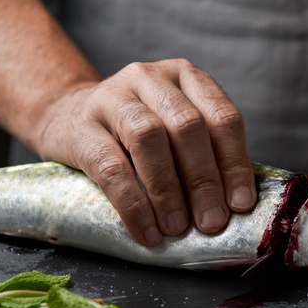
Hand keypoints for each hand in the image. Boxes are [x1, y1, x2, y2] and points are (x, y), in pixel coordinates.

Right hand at [34, 59, 256, 245]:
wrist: (67, 117)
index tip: (240, 204)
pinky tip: (147, 231)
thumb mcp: (175, 130)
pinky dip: (133, 205)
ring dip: (168, 190)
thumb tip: (233, 207)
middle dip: (204, 180)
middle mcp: (151, 78)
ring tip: (177, 228)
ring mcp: (112, 96)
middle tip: (212, 222)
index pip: (223, 117)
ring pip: (148, 138)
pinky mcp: (81, 126)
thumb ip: (205, 155)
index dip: (235, 164)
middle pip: (187, 126)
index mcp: (187, 77)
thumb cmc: (136, 133)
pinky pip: (110, 167)